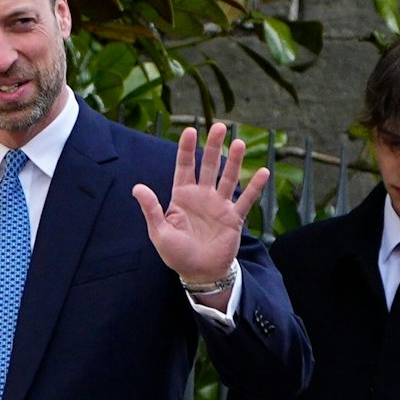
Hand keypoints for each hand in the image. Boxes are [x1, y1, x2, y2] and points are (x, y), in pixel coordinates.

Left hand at [131, 122, 269, 287]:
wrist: (200, 273)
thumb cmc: (177, 254)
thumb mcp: (160, 233)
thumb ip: (151, 209)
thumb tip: (137, 187)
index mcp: (181, 198)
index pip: (184, 168)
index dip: (186, 150)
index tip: (189, 130)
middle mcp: (202, 196)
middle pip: (208, 166)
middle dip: (213, 146)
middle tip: (219, 126)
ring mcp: (220, 205)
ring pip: (228, 177)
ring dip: (234, 161)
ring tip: (239, 142)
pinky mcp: (235, 217)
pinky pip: (246, 199)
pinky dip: (255, 187)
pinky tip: (263, 172)